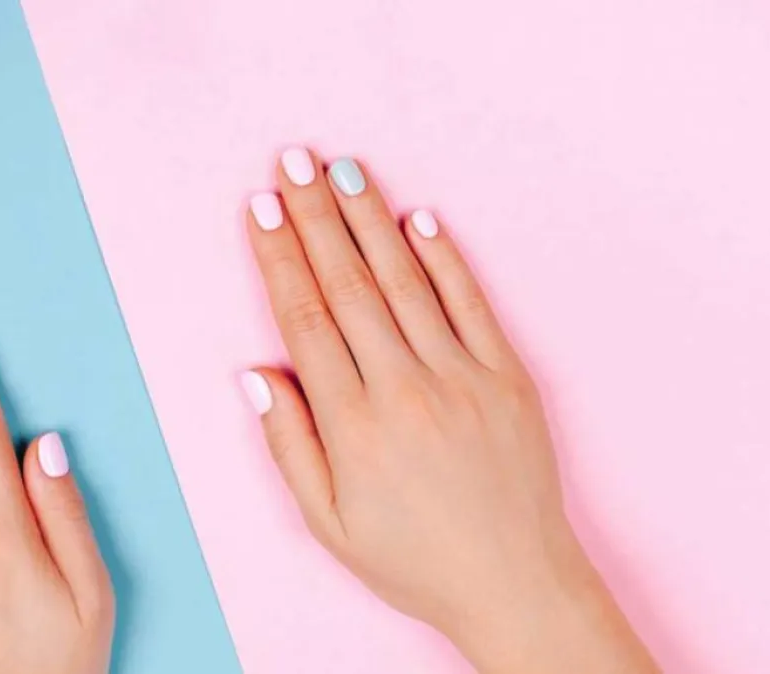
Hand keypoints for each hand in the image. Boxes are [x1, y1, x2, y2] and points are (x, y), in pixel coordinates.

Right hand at [243, 150, 656, 672]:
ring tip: (344, 170)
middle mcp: (405, 388)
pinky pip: (472, 303)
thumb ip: (290, 445)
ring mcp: (462, 377)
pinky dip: (446, 258)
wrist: (514, 583)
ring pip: (406, 281)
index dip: (280, 257)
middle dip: (316, 216)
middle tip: (293, 160)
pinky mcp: (508, 377)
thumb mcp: (329, 522)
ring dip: (370, 221)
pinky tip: (419, 218)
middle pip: (350, 285)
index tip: (262, 209)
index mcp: (354, 424)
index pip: (306, 318)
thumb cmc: (413, 560)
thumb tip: (256, 373)